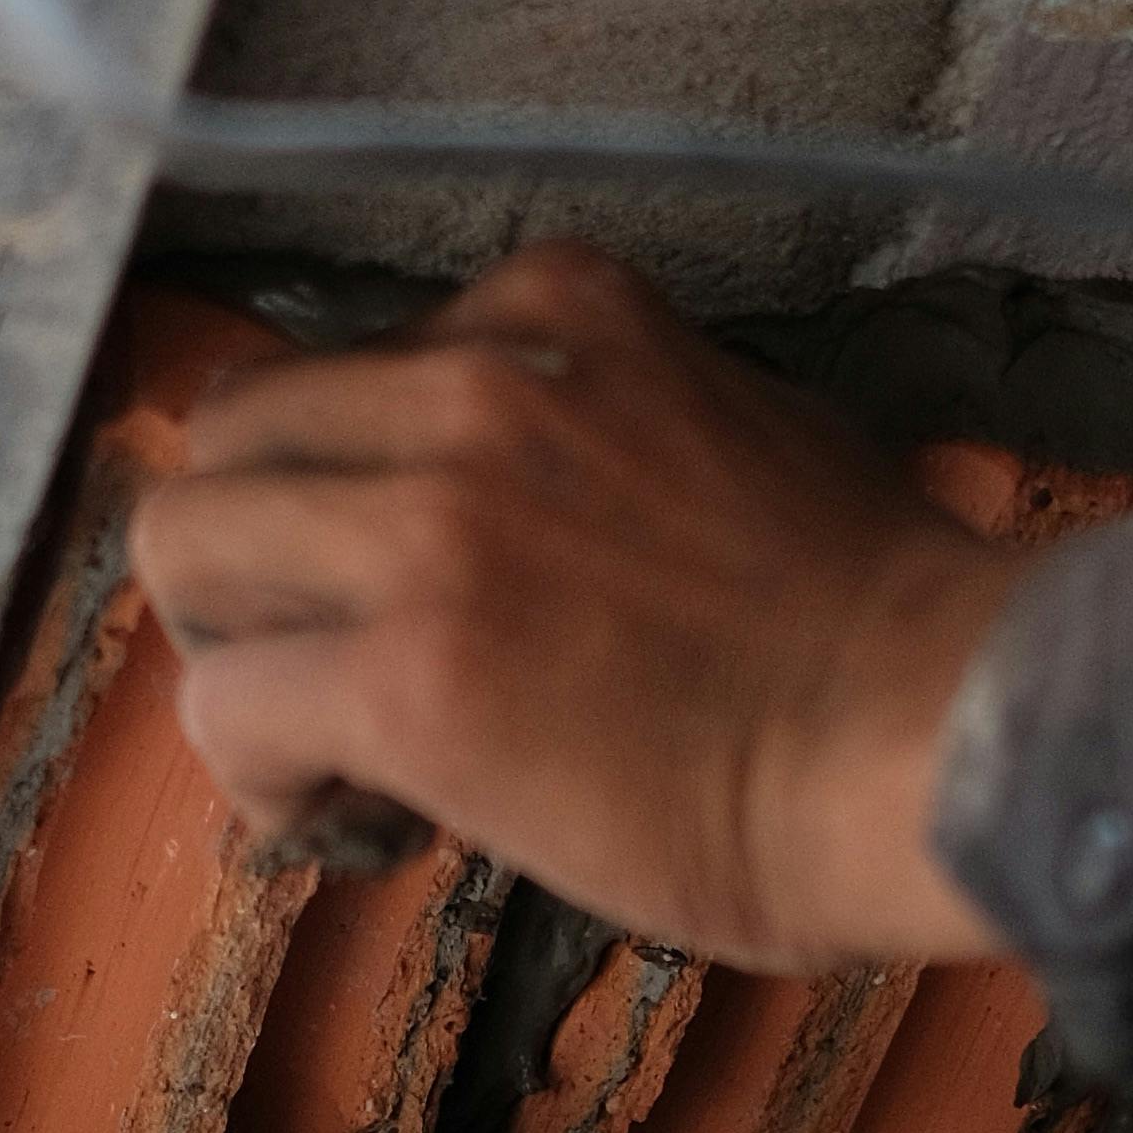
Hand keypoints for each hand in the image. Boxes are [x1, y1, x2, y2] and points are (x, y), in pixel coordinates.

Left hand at [130, 246, 1016, 969]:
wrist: (944, 739)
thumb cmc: (877, 627)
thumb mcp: (742, 429)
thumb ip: (608, 428)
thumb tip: (533, 502)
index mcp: (556, 314)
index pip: (349, 369)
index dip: (354, 494)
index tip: (416, 595)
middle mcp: (476, 388)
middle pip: (235, 435)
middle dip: (258, 561)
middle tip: (330, 669)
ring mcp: (434, 524)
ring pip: (189, 550)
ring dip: (239, 659)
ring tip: (337, 752)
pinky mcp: (410, 673)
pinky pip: (227, 706)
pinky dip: (266, 776)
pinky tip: (362, 818)